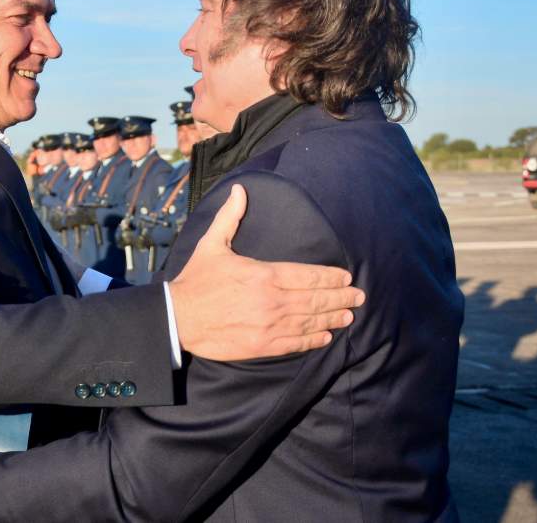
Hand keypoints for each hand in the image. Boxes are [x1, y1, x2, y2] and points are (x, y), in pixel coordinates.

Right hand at [169, 184, 363, 360]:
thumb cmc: (196, 280)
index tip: (346, 277)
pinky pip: (295, 343)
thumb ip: (230, 217)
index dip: (331, 277)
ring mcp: (269, 326)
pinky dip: (313, 340)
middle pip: (315, 299)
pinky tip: (325, 336)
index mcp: (264, 274)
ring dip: (332, 318)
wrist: (178, 318)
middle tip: (358, 296)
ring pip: (310, 321)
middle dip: (340, 297)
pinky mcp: (262, 346)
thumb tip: (240, 191)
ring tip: (349, 315)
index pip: (308, 275)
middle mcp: (272, 301)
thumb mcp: (211, 244)